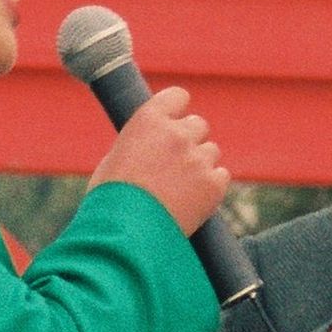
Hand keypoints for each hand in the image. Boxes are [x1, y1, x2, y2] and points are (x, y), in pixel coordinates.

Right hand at [95, 84, 227, 234]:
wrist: (126, 234)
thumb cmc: (110, 201)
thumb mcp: (113, 160)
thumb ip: (139, 143)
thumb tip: (147, 145)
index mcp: (148, 120)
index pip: (178, 96)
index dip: (177, 110)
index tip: (175, 121)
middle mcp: (177, 133)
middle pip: (198, 124)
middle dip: (190, 140)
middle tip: (175, 163)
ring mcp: (198, 158)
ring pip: (211, 151)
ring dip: (201, 164)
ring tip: (180, 188)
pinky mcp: (214, 184)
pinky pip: (221, 176)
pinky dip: (210, 186)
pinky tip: (192, 201)